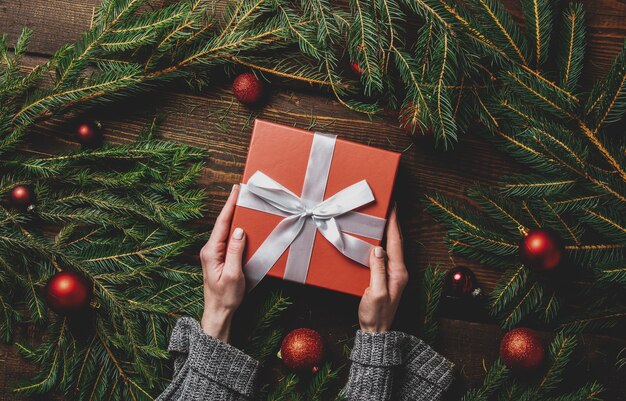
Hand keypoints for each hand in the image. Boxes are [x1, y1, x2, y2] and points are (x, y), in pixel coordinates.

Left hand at [199, 184, 245, 341]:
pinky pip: (227, 240)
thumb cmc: (226, 297)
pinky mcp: (219, 258)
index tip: (236, 190)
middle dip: (232, 206)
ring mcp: (213, 254)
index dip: (229, 205)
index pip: (222, 223)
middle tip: (241, 191)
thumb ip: (235, 251)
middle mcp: (210, 250)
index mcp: (211, 252)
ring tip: (243, 203)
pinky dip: (235, 229)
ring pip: (225, 231)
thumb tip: (238, 230)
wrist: (218, 313)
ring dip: (234, 217)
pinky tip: (242, 225)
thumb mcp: (234, 274)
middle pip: (223, 224)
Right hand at [358, 208, 407, 332]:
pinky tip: (376, 240)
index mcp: (398, 273)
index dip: (394, 224)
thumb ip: (378, 270)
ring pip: (392, 248)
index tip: (392, 207)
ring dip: (388, 233)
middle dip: (393, 224)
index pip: (396, 243)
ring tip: (382, 218)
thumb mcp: (377, 292)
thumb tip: (378, 249)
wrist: (376, 333)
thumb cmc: (376, 315)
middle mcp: (399, 272)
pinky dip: (382, 244)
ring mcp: (394, 276)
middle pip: (397, 243)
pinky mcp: (386, 279)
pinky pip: (385, 256)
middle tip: (388, 207)